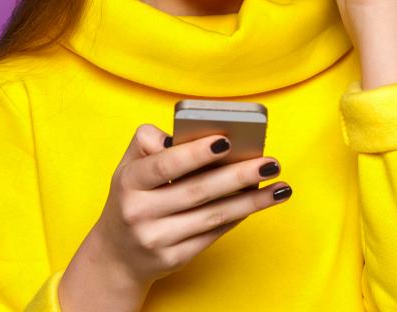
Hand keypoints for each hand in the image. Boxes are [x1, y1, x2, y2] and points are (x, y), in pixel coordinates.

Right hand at [92, 124, 290, 286]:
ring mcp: (157, 239)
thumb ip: (150, 142)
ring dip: (250, 200)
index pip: (165, 164)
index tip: (226, 140)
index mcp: (129, 181)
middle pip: (197, 191)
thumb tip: (192, 136)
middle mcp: (140, 212)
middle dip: (237, 175)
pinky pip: (213, 234)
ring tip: (279, 186)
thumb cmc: (131, 197)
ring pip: (212, 215)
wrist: (117, 254)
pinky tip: (258, 202)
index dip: (196, 153)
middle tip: (270, 162)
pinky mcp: (174, 259)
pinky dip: (238, 216)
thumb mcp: (128, 166)